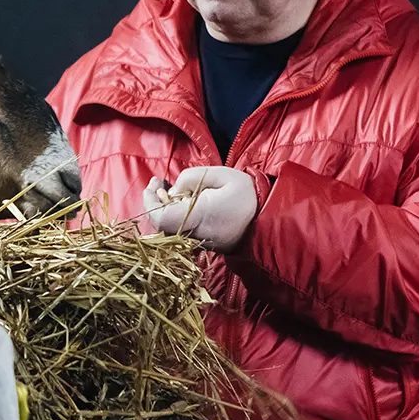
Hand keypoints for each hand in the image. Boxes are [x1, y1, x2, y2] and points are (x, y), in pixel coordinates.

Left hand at [142, 166, 257, 253]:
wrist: (268, 221)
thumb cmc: (246, 195)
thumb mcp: (222, 175)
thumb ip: (193, 177)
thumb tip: (173, 191)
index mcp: (198, 217)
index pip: (160, 218)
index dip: (150, 202)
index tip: (154, 183)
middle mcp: (194, 234)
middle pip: (160, 225)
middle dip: (154, 202)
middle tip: (158, 183)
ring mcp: (198, 242)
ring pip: (167, 230)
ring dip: (162, 209)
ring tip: (167, 190)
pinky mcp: (202, 244)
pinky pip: (179, 232)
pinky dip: (173, 217)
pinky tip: (180, 202)